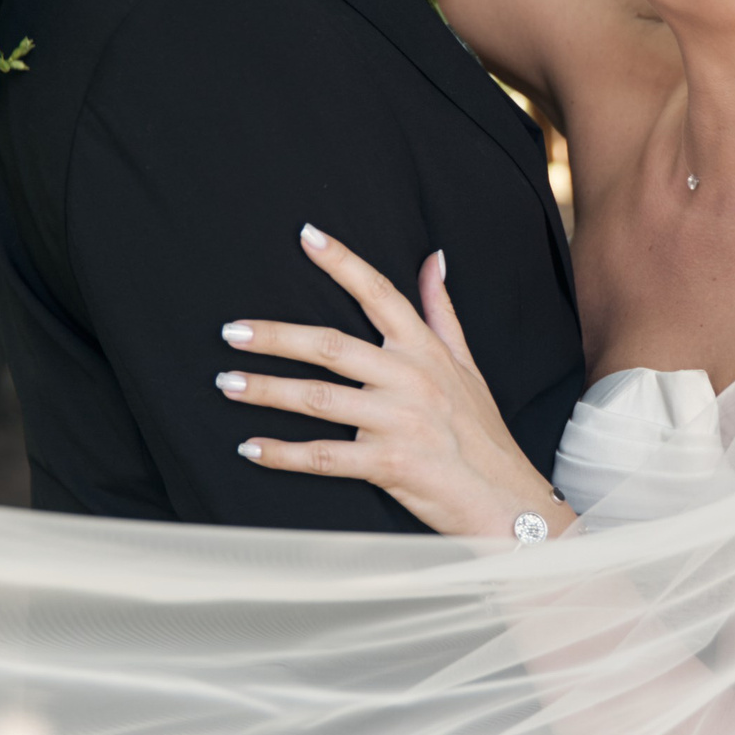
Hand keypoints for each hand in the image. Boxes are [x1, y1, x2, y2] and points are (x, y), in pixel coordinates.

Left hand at [216, 224, 574, 539]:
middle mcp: (411, 378)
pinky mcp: (390, 465)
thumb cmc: (481, 433)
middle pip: (331, 346)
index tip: (306, 235)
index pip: (380, 294)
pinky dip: (283, 454)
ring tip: (227, 383)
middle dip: (275, 336)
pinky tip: (250, 448)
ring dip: (267, 390)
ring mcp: (400, 421)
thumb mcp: (467, 365)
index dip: (343, 262)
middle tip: (232, 331)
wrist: (506, 499)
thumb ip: (440, 312)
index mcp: (425, 350)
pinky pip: (325, 456)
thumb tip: (433, 259)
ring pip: (318, 399)